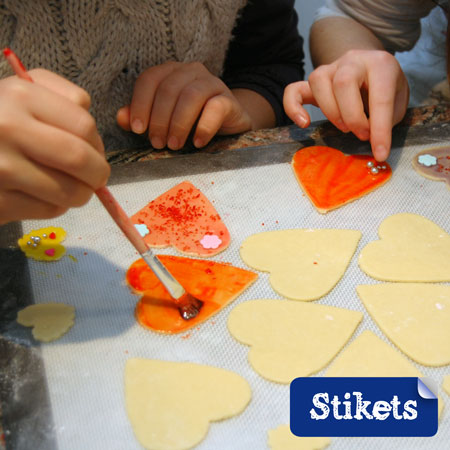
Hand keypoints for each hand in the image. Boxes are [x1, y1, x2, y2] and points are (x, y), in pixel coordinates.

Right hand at [0, 69, 109, 223]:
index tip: (94, 152)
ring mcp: (0, 168)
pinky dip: (56, 205)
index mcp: (19, 96)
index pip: (84, 126)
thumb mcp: (23, 90)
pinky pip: (50, 209)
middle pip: (80, 159)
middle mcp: (7, 130)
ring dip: (81, 193)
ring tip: (72, 186)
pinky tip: (43, 194)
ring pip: (70, 191)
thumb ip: (65, 98)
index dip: (97, 144)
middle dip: (98, 173)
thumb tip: (94, 137)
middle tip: (95, 176)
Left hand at [116, 61, 251, 149]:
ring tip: (174, 145)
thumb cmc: (191, 121)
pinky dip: (204, 126)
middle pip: (169, 89)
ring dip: (179, 123)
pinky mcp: (229, 100)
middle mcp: (191, 71)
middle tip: (158, 144)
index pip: (149, 80)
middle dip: (160, 119)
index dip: (140, 104)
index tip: (138, 130)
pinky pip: (215, 108)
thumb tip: (121, 118)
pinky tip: (198, 142)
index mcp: (170, 72)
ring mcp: (212, 83)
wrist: (229, 124)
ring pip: (191, 96)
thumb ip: (142, 118)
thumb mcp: (163, 120)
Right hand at [283, 50, 408, 160]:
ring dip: (331, 112)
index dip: (380, 130)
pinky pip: (293, 91)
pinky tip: (304, 123)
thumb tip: (373, 145)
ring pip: (319, 82)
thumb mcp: (398, 102)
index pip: (380, 98)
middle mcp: (353, 60)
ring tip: (344, 127)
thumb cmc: (386, 89)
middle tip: (362, 134)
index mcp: (380, 64)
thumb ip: (387, 119)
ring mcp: (331, 67)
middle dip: (353, 117)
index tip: (380, 154)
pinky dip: (293, 108)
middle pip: (344, 83)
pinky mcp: (314, 82)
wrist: (372, 70)